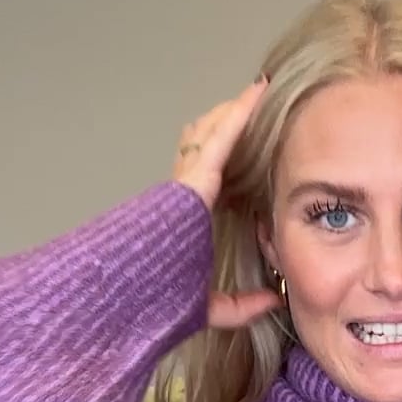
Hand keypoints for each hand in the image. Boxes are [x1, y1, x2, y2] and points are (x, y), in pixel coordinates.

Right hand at [172, 78, 282, 330]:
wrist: (128, 300)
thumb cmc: (155, 306)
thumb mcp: (208, 308)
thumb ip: (240, 305)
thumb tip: (273, 300)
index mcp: (184, 218)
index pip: (207, 174)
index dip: (225, 152)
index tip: (249, 140)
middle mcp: (180, 194)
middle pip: (205, 144)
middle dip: (228, 123)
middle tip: (258, 104)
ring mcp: (183, 184)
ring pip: (209, 134)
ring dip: (233, 113)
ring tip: (260, 93)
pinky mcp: (192, 182)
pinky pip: (219, 141)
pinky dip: (239, 116)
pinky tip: (257, 94)